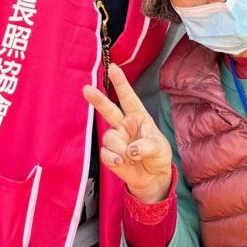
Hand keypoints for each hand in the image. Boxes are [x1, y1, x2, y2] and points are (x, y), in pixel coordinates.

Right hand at [83, 62, 172, 202]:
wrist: (153, 178)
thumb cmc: (158, 156)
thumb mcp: (160, 148)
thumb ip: (147, 146)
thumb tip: (131, 150)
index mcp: (138, 116)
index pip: (128, 97)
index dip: (120, 83)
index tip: (112, 68)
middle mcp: (125, 125)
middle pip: (109, 110)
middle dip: (98, 99)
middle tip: (86, 89)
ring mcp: (116, 139)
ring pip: (109, 137)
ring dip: (120, 148)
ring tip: (131, 157)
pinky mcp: (110, 154)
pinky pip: (105, 153)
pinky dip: (113, 158)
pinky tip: (121, 163)